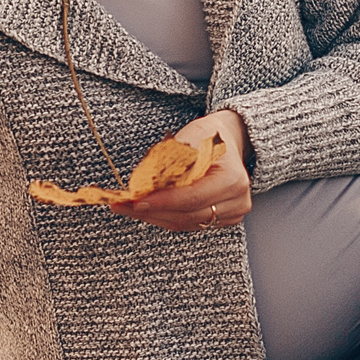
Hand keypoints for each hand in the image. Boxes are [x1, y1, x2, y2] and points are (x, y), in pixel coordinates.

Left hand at [114, 108, 253, 234]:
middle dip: (151, 210)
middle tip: (123, 204)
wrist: (227, 141)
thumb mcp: (188, 138)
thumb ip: (169, 162)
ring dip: (153, 216)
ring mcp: (230, 214)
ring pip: (183, 223)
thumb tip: (142, 183)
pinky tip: (145, 209)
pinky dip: (164, 216)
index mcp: (232, 180)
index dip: (163, 201)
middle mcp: (236, 201)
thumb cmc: (209, 136)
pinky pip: (186, 223)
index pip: (193, 197)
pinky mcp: (220, 220)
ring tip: (126, 207)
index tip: (137, 200)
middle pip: (186, 215)